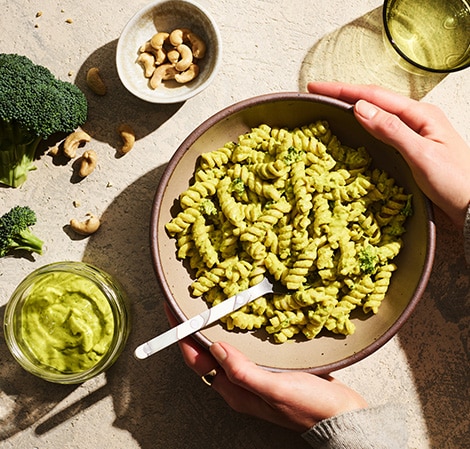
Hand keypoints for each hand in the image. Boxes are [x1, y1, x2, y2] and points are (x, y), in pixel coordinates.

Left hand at [164, 304, 366, 431]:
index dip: (182, 336)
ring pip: (225, 347)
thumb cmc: (310, 407)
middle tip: (189, 302)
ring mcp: (254, 375)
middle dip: (194, 328)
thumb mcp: (275, 389)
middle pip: (207, 353)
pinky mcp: (269, 367)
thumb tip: (216, 348)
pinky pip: (245, 345)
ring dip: (215, 326)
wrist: (341, 415)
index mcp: (235, 390)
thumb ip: (244, 372)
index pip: (197, 360)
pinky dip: (238, 329)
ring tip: (210, 303)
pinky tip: (244, 316)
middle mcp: (240, 383)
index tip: (173, 312)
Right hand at [308, 81, 469, 227]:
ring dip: (353, 107)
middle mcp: (417, 119)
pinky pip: (381, 130)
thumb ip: (391, 130)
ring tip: (330, 105)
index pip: (374, 95)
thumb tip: (359, 108)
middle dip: (345, 94)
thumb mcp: (421, 154)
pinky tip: (354, 128)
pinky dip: (363, 125)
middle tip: (318, 93)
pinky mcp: (410, 148)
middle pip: (375, 100)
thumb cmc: (454, 182)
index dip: (343, 90)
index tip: (317, 87)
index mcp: (420, 114)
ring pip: (377, 113)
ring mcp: (414, 133)